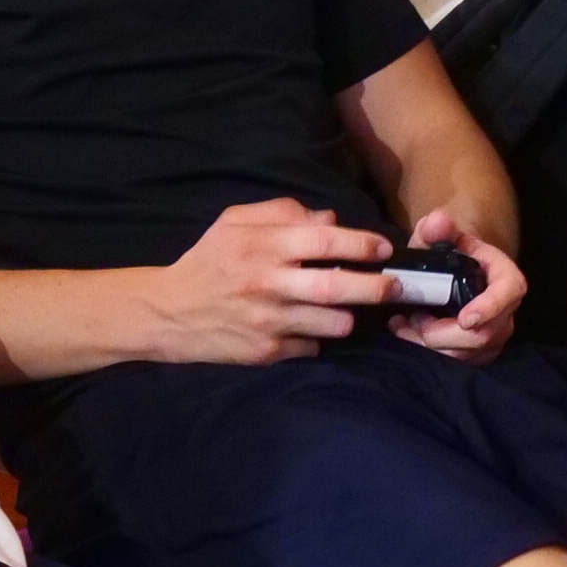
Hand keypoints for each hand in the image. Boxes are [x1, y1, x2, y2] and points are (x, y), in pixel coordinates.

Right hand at [137, 198, 390, 365]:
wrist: (168, 312)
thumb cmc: (209, 261)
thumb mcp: (234, 222)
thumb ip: (281, 212)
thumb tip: (329, 220)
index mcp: (262, 246)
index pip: (323, 241)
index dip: (361, 244)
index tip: (383, 249)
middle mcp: (267, 284)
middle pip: (337, 287)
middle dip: (376, 287)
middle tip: (398, 286)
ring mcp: (268, 322)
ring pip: (332, 323)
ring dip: (349, 316)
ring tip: (348, 309)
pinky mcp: (266, 353)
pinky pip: (312, 347)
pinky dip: (319, 338)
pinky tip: (309, 328)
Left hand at [385, 209, 524, 364]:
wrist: (454, 271)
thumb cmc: (450, 253)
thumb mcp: (440, 236)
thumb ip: (436, 228)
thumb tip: (436, 221)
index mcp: (505, 277)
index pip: (508, 293)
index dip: (489, 308)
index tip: (465, 319)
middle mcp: (506, 310)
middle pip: (482, 334)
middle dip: (442, 333)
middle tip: (413, 318)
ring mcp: (495, 334)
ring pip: (466, 353)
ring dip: (429, 344)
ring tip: (404, 324)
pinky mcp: (481, 352)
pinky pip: (458, 361)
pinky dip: (429, 353)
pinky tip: (408, 333)